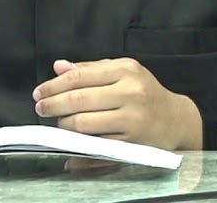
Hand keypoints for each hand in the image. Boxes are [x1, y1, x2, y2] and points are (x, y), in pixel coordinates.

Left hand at [32, 58, 202, 150]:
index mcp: (126, 70)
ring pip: (84, 125)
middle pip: (79, 101)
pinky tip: (69, 148)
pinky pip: (96, 147)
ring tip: (60, 124)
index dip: (54, 86)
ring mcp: (132, 119)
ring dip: (64, 126)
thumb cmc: (145, 93)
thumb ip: (91, 69)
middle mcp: (130, 92)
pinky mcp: (133, 143)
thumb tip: (59, 66)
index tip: (39, 92)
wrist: (177, 119)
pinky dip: (78, 149)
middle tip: (41, 109)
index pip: (79, 77)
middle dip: (53, 106)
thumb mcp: (124, 72)